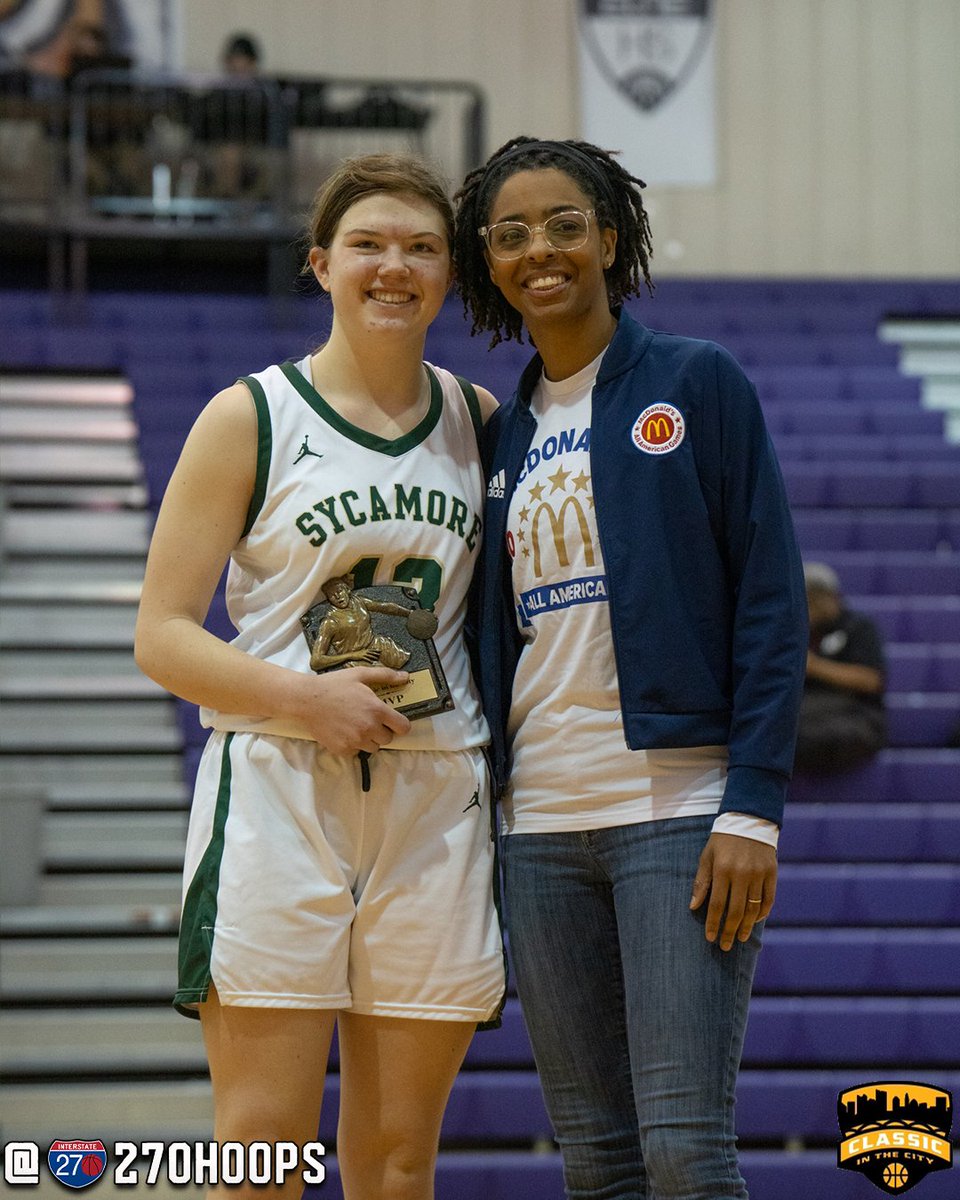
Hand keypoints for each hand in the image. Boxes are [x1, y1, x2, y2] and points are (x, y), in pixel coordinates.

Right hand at [292, 666, 411, 754]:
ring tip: (357, 726)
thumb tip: (405, 676)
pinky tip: (344, 732)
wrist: (307, 700)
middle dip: (382, 731)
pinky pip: (356, 752)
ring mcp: (355, 741)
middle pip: (388, 739)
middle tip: (370, 720)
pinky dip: (353, 745)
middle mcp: (369, 728)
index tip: (393, 721)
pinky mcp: (343, 750)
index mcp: (377, 710)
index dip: (400, 724)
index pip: (403, 727)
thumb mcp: (360, 674)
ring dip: (369, 739)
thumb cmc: (334, 685)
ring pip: (373, 747)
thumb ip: (385, 675)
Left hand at [689, 832, 776, 950]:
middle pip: (736, 912)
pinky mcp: (772, 873)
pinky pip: (769, 900)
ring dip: (747, 927)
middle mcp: (742, 874)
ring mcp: (759, 874)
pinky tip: (756, 921)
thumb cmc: (722, 840)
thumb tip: (693, 907)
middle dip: (730, 932)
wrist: (749, 820)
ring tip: (741, 938)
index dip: (713, 924)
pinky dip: (763, 913)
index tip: (710, 938)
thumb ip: (701, 882)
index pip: (717, 905)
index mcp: (722, 870)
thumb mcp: (707, 856)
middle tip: (725, 946)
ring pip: (754, 909)